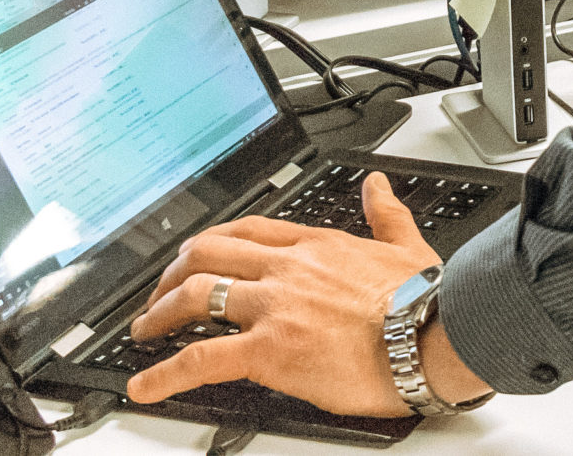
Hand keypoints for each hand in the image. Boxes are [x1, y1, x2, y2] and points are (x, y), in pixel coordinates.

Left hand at [124, 172, 485, 416]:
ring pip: (196, 295)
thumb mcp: (405, 245)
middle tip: (158, 295)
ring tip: (142, 333)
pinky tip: (145, 386)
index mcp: (316, 245)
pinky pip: (200, 358)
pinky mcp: (268, 349)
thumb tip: (378, 186)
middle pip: (208, 253)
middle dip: (172, 272)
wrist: (430, 338)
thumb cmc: (424, 302)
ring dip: (159, 313)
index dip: (213, 243)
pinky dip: (164, 373)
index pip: (247, 230)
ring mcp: (274, 306)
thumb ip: (385, 214)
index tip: (198, 257)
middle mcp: (287, 268)